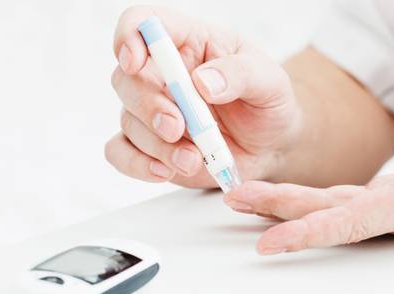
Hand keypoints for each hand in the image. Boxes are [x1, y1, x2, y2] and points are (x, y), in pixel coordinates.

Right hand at [105, 6, 299, 187]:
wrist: (272, 144)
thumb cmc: (268, 103)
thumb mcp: (270, 81)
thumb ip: (240, 74)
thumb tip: (203, 82)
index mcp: (189, 43)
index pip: (144, 22)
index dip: (129, 36)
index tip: (135, 61)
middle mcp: (163, 75)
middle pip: (126, 79)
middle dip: (148, 106)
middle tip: (177, 127)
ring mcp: (154, 111)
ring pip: (129, 121)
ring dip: (157, 144)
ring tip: (194, 159)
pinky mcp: (152, 145)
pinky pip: (122, 152)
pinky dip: (137, 164)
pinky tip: (165, 170)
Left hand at [224, 111, 393, 254]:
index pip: (350, 224)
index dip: (308, 233)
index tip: (270, 243)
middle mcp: (391, 213)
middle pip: (325, 216)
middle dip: (277, 212)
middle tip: (235, 200)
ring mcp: (385, 207)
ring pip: (326, 208)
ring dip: (283, 204)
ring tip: (245, 196)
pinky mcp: (384, 197)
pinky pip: (337, 201)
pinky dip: (306, 199)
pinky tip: (287, 198)